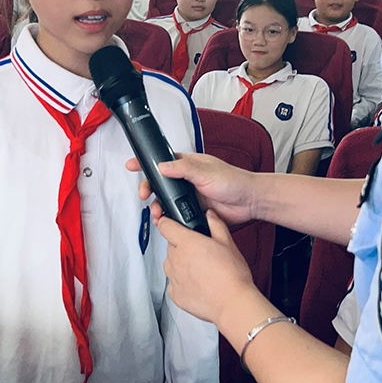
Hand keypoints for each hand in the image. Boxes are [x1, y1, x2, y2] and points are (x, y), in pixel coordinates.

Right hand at [125, 152, 257, 225]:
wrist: (249, 202)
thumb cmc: (233, 180)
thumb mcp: (206, 171)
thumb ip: (183, 169)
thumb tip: (162, 166)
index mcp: (188, 165)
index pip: (162, 161)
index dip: (146, 162)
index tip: (132, 164)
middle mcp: (186, 180)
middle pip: (159, 183)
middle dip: (148, 188)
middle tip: (144, 194)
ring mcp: (189, 196)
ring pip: (165, 201)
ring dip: (157, 206)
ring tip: (157, 212)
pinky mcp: (193, 211)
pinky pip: (176, 215)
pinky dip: (169, 219)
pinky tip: (167, 221)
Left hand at [160, 208, 256, 326]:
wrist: (232, 303)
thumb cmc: (232, 275)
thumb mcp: (228, 243)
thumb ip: (216, 225)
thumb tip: (209, 215)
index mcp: (187, 243)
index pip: (165, 226)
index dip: (167, 222)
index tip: (170, 224)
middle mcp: (176, 259)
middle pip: (170, 246)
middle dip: (181, 246)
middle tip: (199, 252)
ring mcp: (174, 278)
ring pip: (170, 265)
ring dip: (180, 264)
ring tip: (200, 269)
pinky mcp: (175, 295)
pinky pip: (173, 284)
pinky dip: (181, 282)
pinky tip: (197, 283)